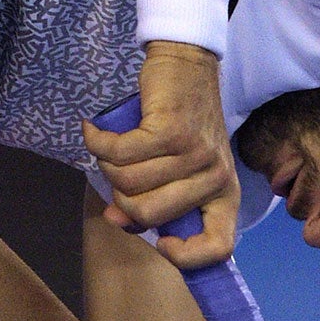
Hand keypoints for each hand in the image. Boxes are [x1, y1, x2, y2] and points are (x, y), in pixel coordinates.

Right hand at [81, 42, 240, 269]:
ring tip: (110, 147)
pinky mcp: (171, 132)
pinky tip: (95, 132)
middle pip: (149, 214)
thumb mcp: (176, 167)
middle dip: (121, 196)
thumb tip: (117, 219)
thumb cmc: (179, 122)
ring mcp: (195, 154)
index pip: (219, 246)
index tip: (159, 242)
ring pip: (128, 183)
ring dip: (107, 166)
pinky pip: (118, 155)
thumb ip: (151, 199)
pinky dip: (98, 143)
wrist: (186, 64)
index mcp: (224, 193)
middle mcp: (215, 177)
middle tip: (119, 172)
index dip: (185, 256)